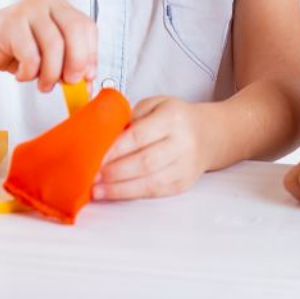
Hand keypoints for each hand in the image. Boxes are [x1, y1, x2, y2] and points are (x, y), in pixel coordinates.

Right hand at [0, 0, 96, 92]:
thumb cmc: (13, 49)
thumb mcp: (47, 56)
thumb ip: (68, 65)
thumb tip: (87, 86)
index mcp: (60, 8)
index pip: (87, 27)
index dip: (90, 54)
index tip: (86, 77)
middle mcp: (47, 4)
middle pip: (75, 31)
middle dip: (77, 62)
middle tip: (70, 82)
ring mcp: (28, 11)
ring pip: (54, 45)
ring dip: (51, 73)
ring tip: (43, 84)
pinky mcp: (10, 24)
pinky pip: (30, 54)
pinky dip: (29, 72)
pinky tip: (21, 74)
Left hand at [92, 96, 209, 199]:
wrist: (209, 134)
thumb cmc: (176, 117)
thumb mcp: (156, 104)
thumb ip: (131, 117)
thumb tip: (104, 139)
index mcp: (173, 117)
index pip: (140, 136)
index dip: (115, 150)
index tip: (93, 156)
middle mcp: (182, 142)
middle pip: (144, 162)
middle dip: (113, 171)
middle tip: (90, 175)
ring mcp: (185, 166)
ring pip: (149, 182)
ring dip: (118, 188)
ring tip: (96, 190)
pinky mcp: (183, 184)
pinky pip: (154, 192)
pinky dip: (130, 194)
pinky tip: (112, 193)